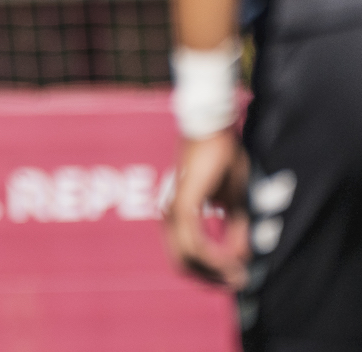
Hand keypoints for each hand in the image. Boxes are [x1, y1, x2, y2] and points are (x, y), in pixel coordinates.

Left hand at [163, 130, 249, 288]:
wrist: (214, 130)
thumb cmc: (222, 159)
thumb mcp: (235, 200)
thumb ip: (236, 229)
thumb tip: (242, 258)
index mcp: (178, 216)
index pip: (186, 256)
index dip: (211, 273)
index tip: (236, 278)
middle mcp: (170, 216)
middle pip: (183, 263)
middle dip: (211, 278)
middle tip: (237, 283)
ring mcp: (174, 211)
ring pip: (188, 257)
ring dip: (214, 270)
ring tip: (238, 274)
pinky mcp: (183, 204)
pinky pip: (194, 241)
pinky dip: (213, 255)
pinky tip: (230, 259)